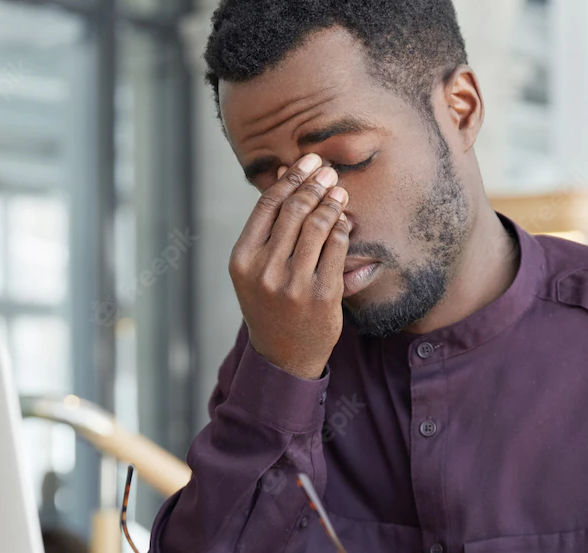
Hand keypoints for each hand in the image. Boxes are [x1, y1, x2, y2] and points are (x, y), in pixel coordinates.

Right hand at [229, 152, 350, 379]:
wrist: (283, 356)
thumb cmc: (270, 303)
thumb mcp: (256, 268)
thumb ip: (269, 225)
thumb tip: (285, 171)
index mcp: (243, 260)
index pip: (268, 205)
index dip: (290, 178)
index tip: (307, 161)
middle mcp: (265, 271)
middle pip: (294, 210)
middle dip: (314, 184)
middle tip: (329, 171)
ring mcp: (294, 284)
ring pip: (317, 226)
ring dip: (332, 202)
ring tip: (340, 191)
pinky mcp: (322, 295)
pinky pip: (337, 248)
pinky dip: (343, 229)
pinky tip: (344, 221)